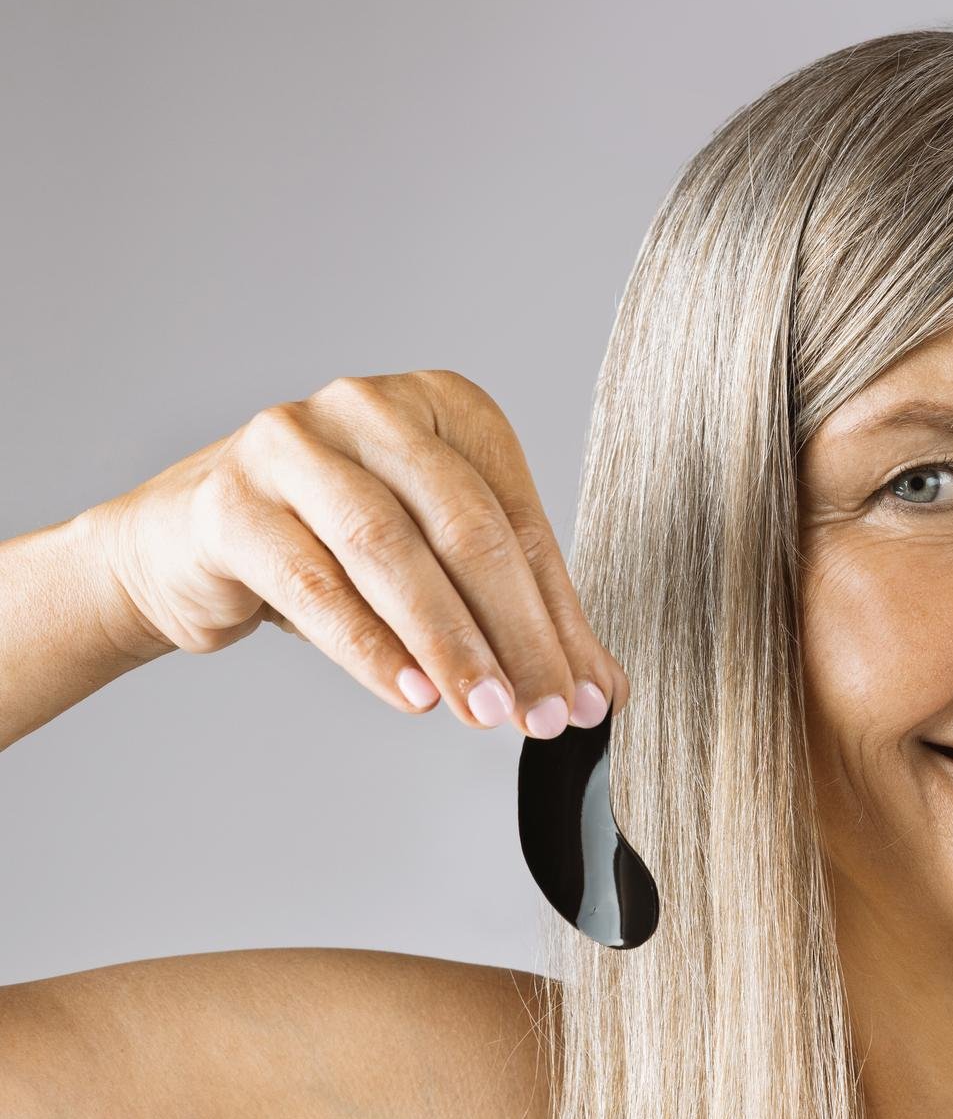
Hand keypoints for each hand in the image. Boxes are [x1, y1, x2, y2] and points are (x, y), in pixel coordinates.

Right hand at [90, 369, 628, 735]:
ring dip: (451, 645)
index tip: (589, 694)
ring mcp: (293, 443)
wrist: (187, 547)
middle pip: (466, 529)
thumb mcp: (434, 567)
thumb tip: (598, 690)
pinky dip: (371, 649)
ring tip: (487, 713)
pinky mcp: (231, 500)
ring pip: (392, 552)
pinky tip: (414, 697)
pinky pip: (316, 585)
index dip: (560, 616)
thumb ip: (515, 618)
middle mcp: (371, 406)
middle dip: (517, 634)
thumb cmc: (328, 546)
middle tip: (545, 714)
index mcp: (444, 405)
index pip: (520, 520)